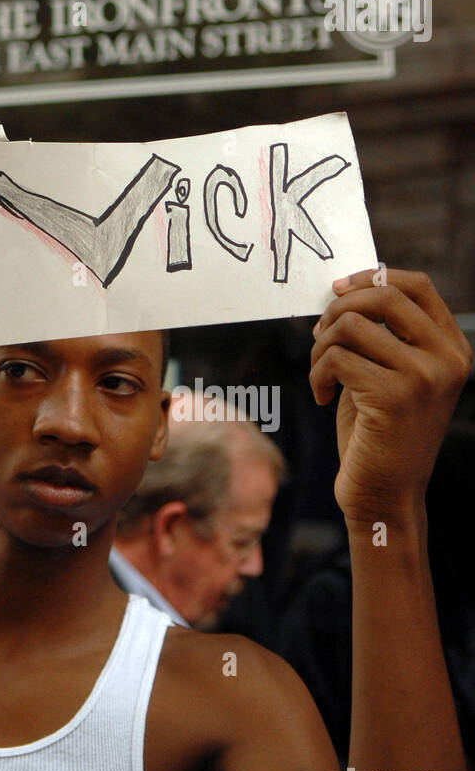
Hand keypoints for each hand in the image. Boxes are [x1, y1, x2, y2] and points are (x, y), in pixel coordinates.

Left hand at [310, 268, 471, 523]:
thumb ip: (381, 332)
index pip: (417, 285)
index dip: (371, 277)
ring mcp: (425, 377)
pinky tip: (323, 397)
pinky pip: (336, 357)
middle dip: (337, 309)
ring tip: (322, 374)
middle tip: (319, 336)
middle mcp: (447, 359)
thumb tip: (342, 287)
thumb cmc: (380, 429)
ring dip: (320, 347)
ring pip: (351, 325)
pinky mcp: (394, 396)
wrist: (385, 493)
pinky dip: (317, 374)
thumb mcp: (390, 371)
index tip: (337, 289)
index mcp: (453, 348)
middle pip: (382, 295)